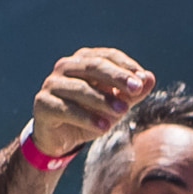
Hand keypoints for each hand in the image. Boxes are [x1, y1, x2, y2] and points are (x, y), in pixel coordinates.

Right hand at [30, 46, 150, 160]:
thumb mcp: (116, 104)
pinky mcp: (42, 104)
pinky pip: (66, 109)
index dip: (126, 66)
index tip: (142, 81)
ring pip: (80, 88)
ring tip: (123, 112)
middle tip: (137, 89)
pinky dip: (86, 118)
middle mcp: (65, 67)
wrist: (60, 137)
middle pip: (93, 66)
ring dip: (104, 100)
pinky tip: (104, 126)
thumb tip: (150, 78)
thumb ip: (132, 93)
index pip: (107, 56)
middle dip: (117, 78)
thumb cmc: (91, 114)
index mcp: (84, 60)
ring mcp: (51, 84)